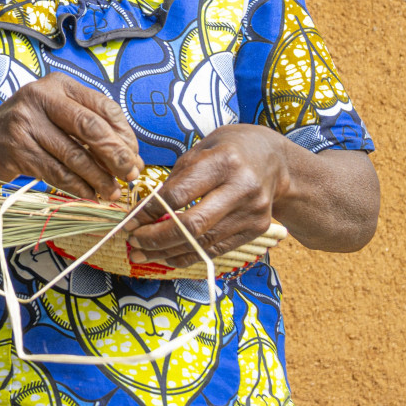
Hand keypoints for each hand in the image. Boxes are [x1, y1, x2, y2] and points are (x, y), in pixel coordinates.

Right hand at [0, 74, 141, 199]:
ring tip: (112, 192)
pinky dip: (76, 187)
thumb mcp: (53, 117)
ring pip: (75, 155)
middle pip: (92, 127)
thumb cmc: (23, 133)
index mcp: (57, 83)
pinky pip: (56, 172)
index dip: (124, 134)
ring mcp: (25, 120)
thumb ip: (86, 128)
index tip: (135, 157)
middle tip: (131, 175)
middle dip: (117, 156)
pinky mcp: (16, 146)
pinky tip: (88, 195)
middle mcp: (40, 95)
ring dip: (99, 178)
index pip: (103, 106)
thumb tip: (129, 156)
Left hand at [126, 124, 294, 266]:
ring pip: (203, 243)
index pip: (178, 195)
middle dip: (157, 239)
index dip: (149, 212)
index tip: (130, 222)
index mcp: (223, 162)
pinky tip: (168, 256)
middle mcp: (241, 188)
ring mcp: (252, 212)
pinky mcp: (257, 229)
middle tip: (133, 243)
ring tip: (142, 254)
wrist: (275, 160)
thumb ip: (175, 178)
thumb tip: (144, 210)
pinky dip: (189, 255)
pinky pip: (216, 249)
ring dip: (168, 252)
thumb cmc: (229, 149)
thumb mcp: (201, 149)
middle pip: (192, 225)